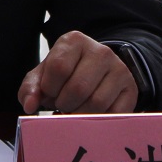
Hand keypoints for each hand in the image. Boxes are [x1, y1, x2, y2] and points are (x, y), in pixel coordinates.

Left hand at [17, 31, 138, 113]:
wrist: (99, 72)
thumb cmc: (66, 74)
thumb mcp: (44, 75)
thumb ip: (31, 88)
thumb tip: (30, 106)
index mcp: (74, 41)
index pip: (58, 68)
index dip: (50, 88)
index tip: (50, 92)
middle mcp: (100, 51)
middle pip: (77, 88)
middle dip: (64, 104)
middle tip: (62, 104)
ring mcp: (119, 69)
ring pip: (96, 103)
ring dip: (80, 113)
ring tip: (76, 108)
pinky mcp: (131, 89)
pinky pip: (112, 114)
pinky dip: (97, 121)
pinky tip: (91, 114)